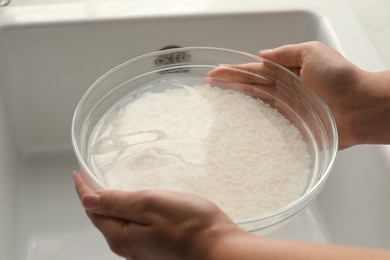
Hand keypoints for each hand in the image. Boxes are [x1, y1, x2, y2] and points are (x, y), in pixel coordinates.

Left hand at [73, 172, 241, 259]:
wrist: (219, 248)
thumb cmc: (189, 225)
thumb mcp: (148, 204)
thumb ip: (116, 202)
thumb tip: (88, 199)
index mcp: (121, 235)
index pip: (92, 209)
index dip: (83, 189)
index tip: (78, 174)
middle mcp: (127, 247)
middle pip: (102, 219)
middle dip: (94, 199)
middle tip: (91, 180)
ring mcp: (142, 250)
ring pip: (117, 224)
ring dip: (110, 207)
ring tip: (109, 191)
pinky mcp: (156, 249)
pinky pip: (132, 230)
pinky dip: (126, 215)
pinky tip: (135, 208)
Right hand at [208, 41, 389, 147]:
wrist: (360, 106)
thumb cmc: (342, 77)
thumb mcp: (313, 53)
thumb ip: (286, 53)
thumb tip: (263, 54)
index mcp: (287, 72)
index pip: (254, 70)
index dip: (234, 70)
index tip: (216, 71)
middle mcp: (284, 90)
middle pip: (249, 87)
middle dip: (228, 84)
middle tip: (208, 85)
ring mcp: (285, 109)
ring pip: (254, 104)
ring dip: (235, 101)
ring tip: (216, 100)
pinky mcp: (290, 126)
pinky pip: (266, 124)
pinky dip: (251, 123)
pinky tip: (236, 123)